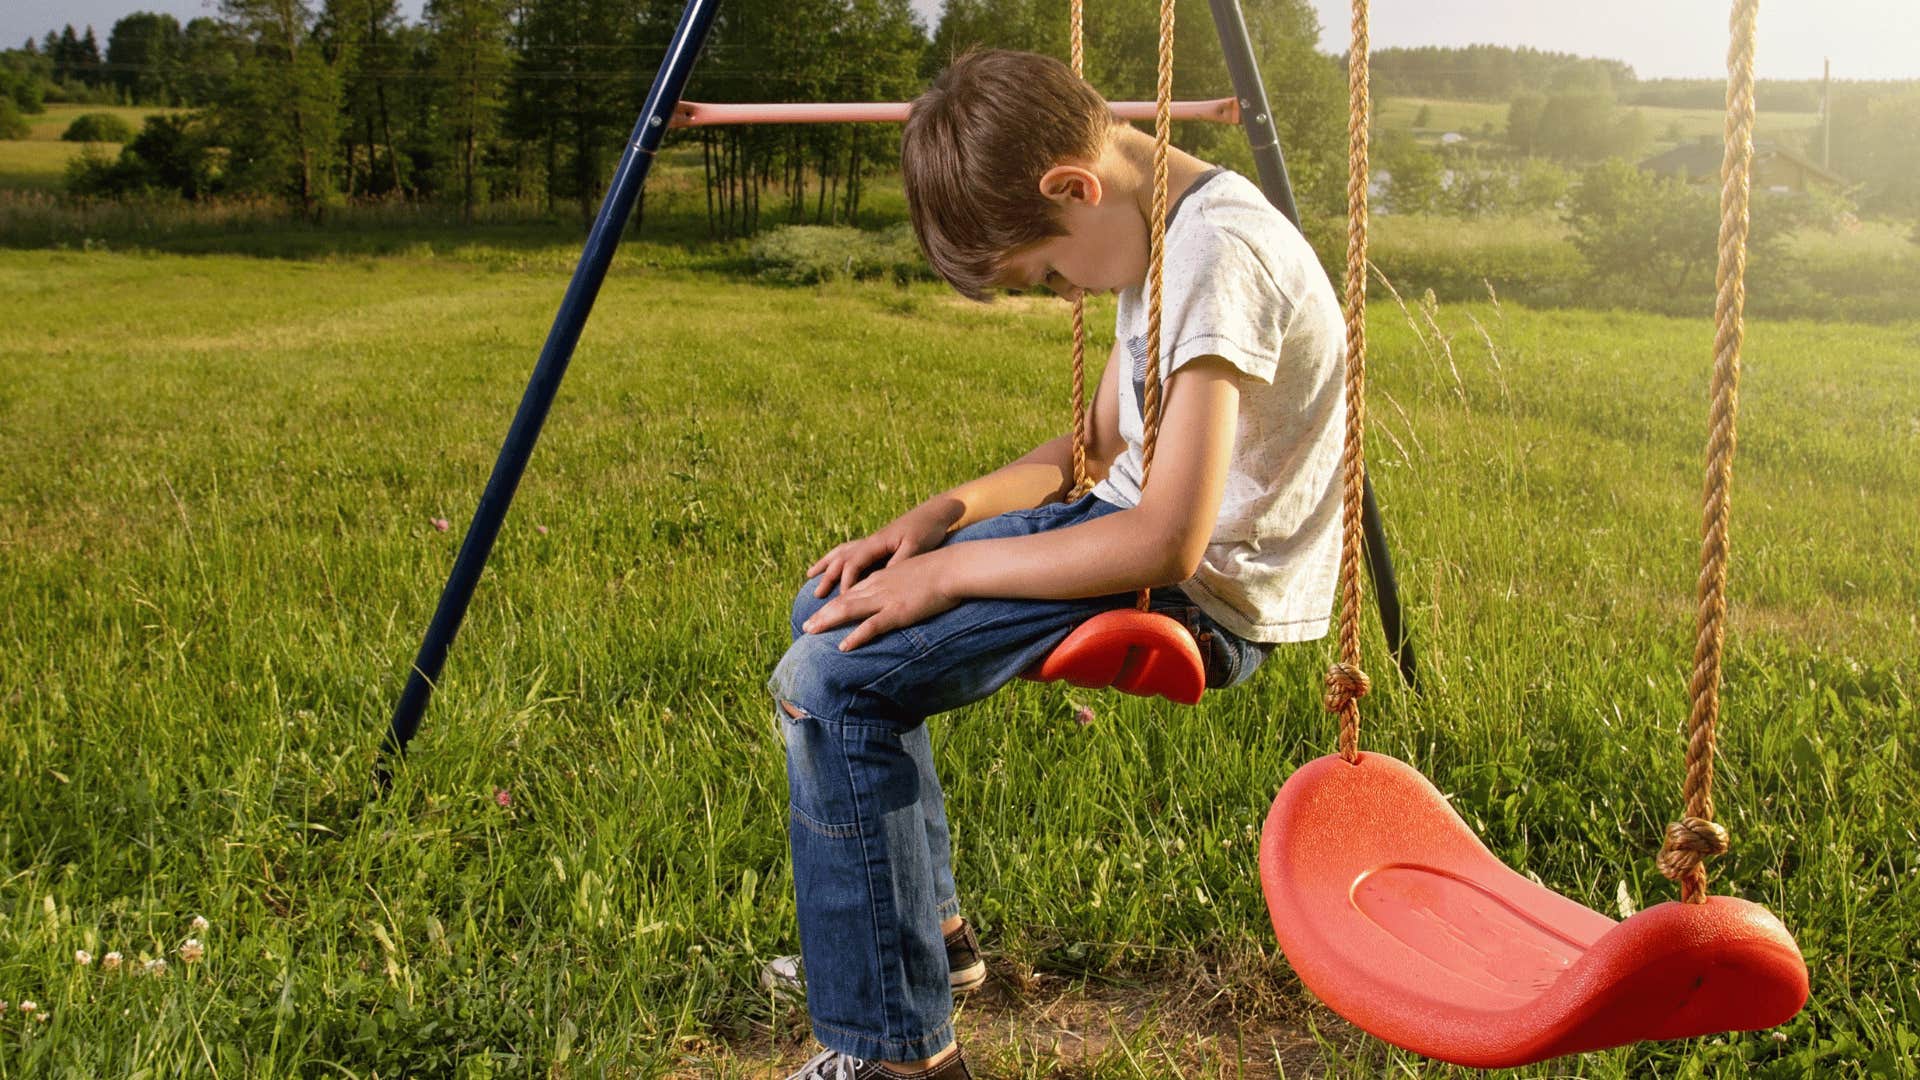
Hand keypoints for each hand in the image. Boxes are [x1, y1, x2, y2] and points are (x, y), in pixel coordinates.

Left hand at [802, 549, 961, 651]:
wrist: (953, 567)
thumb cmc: (940, 571)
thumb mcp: (914, 574)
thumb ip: (902, 584)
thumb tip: (900, 595)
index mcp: (882, 578)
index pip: (852, 591)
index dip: (834, 603)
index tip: (821, 613)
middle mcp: (878, 587)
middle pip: (843, 601)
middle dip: (822, 614)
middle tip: (806, 627)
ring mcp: (886, 599)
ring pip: (849, 610)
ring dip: (827, 621)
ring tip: (810, 632)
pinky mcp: (898, 611)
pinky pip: (872, 626)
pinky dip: (855, 636)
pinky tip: (843, 646)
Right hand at [807, 499, 959, 598]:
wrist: (936, 512)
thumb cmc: (927, 530)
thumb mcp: (915, 547)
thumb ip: (898, 562)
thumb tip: (880, 579)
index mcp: (877, 543)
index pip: (853, 564)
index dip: (845, 582)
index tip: (841, 600)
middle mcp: (870, 541)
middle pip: (841, 559)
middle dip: (827, 577)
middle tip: (815, 596)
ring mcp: (873, 541)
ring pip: (842, 553)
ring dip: (826, 565)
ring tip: (811, 576)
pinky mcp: (878, 544)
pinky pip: (851, 552)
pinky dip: (839, 559)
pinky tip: (836, 565)